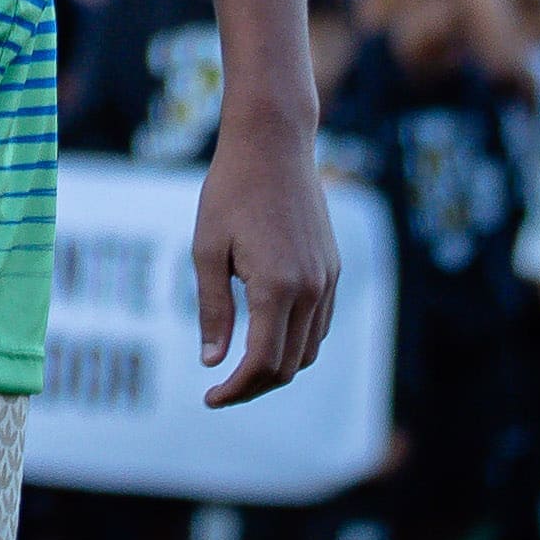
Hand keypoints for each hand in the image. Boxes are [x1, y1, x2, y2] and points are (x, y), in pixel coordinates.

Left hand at [187, 108, 339, 407]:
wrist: (273, 142)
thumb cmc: (230, 190)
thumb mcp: (207, 249)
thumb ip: (212, 309)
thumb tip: (212, 361)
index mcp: (276, 286)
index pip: (262, 363)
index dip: (236, 389)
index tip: (210, 398)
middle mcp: (309, 288)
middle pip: (288, 365)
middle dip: (254, 386)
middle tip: (221, 389)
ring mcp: (327, 278)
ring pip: (309, 349)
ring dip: (278, 367)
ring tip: (241, 366)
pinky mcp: (333, 267)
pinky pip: (320, 323)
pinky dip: (296, 341)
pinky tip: (268, 334)